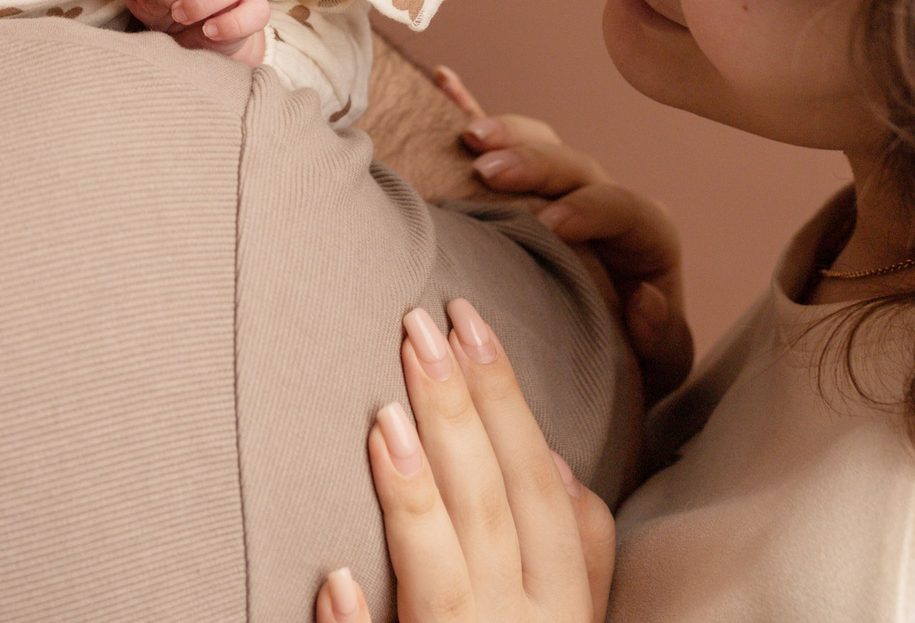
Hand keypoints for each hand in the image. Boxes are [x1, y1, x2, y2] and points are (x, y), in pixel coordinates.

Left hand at [315, 299, 612, 622]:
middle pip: (488, 508)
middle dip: (456, 412)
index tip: (466, 320)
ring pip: (439, 577)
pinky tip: (335, 578)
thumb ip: (579, 552)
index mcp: (561, 602)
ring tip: (383, 420)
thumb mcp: (572, 615)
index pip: (537, 483)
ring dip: (414, 500)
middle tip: (417, 326)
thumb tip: (561, 465)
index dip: (505, 399)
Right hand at [435, 67, 694, 399]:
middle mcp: (601, 203)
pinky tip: (443, 80)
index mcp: (645, 239)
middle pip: (574, 165)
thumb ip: (663, 342)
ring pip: (538, 143)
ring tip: (467, 136)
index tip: (552, 224)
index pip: (626, 209)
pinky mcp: (518, 189)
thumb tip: (646, 299)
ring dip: (503, 132)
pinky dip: (470, 106)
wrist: (597, 364)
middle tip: (490, 169)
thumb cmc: (627, 363)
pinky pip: (496, 141)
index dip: (592, 210)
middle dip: (534, 161)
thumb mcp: (656, 368)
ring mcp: (558, 190)